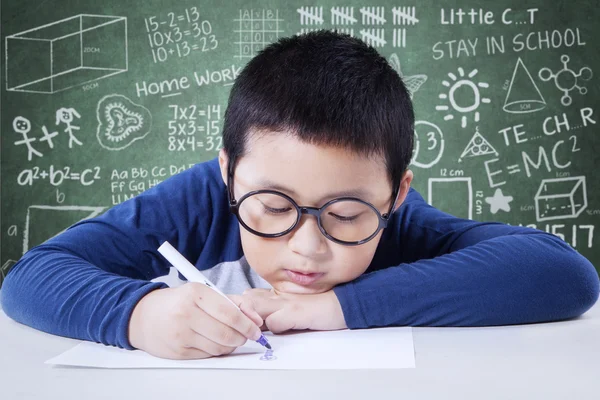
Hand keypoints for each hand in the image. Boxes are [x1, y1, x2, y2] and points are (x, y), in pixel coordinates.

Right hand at [128, 284, 262, 359]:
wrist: (143, 317)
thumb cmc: (178, 303)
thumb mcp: (204, 293)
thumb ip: (234, 302)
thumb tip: (256, 319)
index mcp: (196, 294)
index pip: (230, 314)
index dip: (248, 325)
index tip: (256, 329)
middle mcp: (186, 314)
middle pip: (227, 334)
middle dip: (242, 337)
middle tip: (246, 335)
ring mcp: (181, 334)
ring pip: (219, 348)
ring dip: (231, 345)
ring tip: (230, 337)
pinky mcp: (178, 351)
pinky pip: (208, 355)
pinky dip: (217, 351)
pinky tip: (214, 342)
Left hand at [232, 289, 346, 333]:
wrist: (341, 305)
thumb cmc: (318, 308)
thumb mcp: (292, 305)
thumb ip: (275, 309)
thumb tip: (256, 321)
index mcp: (277, 294)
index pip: (250, 296)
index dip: (242, 307)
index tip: (240, 317)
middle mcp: (279, 296)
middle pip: (248, 300)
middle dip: (242, 314)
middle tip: (243, 327)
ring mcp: (287, 303)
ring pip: (257, 308)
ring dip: (254, 321)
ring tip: (256, 332)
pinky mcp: (296, 313)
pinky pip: (275, 322)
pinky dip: (274, 329)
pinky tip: (279, 332)